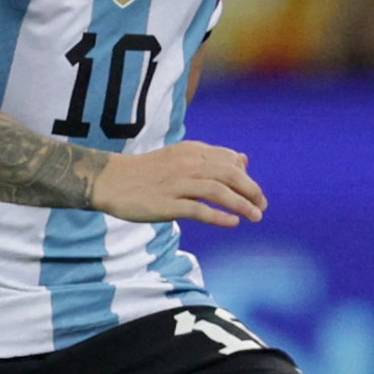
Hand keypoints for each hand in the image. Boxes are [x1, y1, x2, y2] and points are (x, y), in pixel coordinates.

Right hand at [93, 141, 266, 228]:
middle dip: (251, 191)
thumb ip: (211, 159)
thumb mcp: (180, 157)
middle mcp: (187, 165)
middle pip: (229, 175)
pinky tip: (233, 222)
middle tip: (262, 206)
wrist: (110, 180)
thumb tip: (244, 160)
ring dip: (241, 204)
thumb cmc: (146, 172)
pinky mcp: (167, 204)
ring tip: (256, 216)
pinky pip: (199, 210)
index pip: (230, 161)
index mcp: (191, 151)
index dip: (248, 177)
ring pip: (218, 191)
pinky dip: (219, 216)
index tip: (256, 194)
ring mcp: (177, 184)